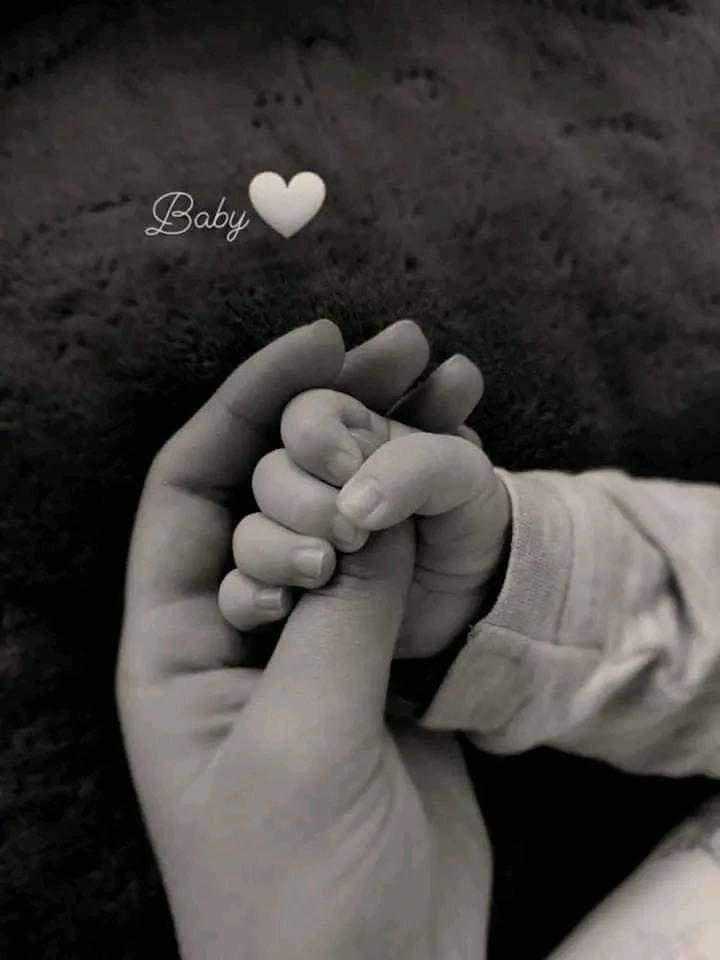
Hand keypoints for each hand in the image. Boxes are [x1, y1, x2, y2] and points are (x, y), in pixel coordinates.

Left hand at [117, 321, 491, 958]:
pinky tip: (465, 470)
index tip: (314, 347)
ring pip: (347, 529)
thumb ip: (343, 617)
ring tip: (447, 387)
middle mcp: (242, 634)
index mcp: (178, 646)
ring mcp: (318, 650)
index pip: (192, 490)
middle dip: (328, 415)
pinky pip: (402, 580)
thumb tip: (380, 506)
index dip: (244, 407)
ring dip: (388, 458)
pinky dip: (430, 524)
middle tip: (401, 348)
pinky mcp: (383, 674)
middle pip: (275, 493)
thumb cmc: (293, 898)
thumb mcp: (304, 743)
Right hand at [222, 388, 509, 656]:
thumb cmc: (466, 514)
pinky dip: (253, 598)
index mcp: (347, 435)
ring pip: (250, 535)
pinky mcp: (286, 595)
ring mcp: (293, 540)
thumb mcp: (462, 474)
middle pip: (269, 476)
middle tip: (355, 533)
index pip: (302, 414)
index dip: (315, 437)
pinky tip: (282, 605)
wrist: (477, 591)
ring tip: (326, 569)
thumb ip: (413, 468)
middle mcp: (310, 483)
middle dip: (305, 502)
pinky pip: (239, 595)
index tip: (349, 466)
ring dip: (278, 551)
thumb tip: (350, 507)